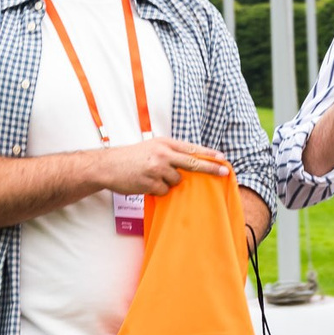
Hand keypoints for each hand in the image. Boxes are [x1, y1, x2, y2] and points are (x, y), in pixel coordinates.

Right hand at [94, 136, 227, 196]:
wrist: (108, 166)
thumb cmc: (131, 157)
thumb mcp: (152, 147)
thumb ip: (171, 152)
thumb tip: (191, 162)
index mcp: (164, 143)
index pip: (192, 148)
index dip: (209, 154)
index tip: (223, 159)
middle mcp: (163, 154)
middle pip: (193, 163)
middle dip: (211, 168)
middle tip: (224, 172)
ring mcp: (157, 168)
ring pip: (177, 181)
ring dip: (168, 182)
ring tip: (151, 176)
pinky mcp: (151, 182)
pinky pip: (164, 191)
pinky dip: (158, 190)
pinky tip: (145, 183)